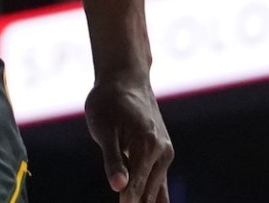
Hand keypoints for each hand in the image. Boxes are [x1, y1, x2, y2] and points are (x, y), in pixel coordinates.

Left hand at [86, 69, 173, 202]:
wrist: (125, 78)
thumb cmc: (109, 101)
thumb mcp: (103, 128)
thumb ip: (111, 159)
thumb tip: (118, 187)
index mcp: (147, 146)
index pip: (136, 187)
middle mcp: (162, 152)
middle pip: (149, 194)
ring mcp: (165, 153)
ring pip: (157, 191)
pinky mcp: (162, 153)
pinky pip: (160, 182)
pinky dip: (155, 199)